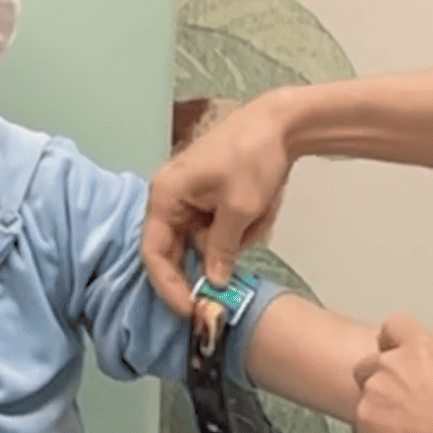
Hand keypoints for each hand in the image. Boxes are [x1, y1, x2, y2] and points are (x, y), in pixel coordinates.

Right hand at [141, 90, 300, 314]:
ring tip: (258, 219)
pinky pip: (214, 228)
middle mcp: (168, 197)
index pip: (153, 253)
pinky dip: (236, 230)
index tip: (192, 309)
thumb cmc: (254, 157)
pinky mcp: (206, 198)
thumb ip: (221, 249)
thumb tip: (214, 283)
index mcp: (165, 196)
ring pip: (200, 241)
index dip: (169, 286)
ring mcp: (187, 197)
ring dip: (229, 242)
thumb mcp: (240, 209)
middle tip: (226, 287)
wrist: (278, 123)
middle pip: (174, 249)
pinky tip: (258, 214)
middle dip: (204, 264)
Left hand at [352, 315, 432, 432]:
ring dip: (376, 404)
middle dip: (378, 376)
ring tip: (397, 424)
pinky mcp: (363, 415)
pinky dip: (373, 427)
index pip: (394, 326)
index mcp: (421, 348)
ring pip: (364, 391)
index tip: (394, 351)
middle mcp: (392, 362)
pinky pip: (362, 418)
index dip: (392, 340)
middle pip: (370, 361)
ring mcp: (374, 388)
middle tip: (395, 397)